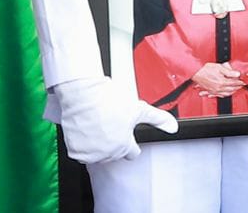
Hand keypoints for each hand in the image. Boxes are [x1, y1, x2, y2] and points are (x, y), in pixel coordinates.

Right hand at [52, 76, 177, 164]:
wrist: (83, 94)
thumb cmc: (109, 100)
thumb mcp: (139, 109)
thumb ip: (158, 119)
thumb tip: (172, 127)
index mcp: (124, 146)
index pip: (132, 152)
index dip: (130, 141)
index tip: (124, 132)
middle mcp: (107, 153)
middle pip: (113, 153)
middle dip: (113, 140)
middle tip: (109, 122)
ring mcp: (91, 153)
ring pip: (97, 154)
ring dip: (97, 143)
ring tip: (98, 124)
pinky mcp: (75, 151)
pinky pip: (79, 152)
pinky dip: (81, 143)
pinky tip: (86, 128)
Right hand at [191, 63, 244, 97]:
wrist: (196, 72)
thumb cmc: (205, 69)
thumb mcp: (219, 67)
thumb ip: (229, 72)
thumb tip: (237, 74)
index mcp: (222, 82)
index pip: (234, 83)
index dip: (240, 82)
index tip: (243, 81)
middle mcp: (219, 88)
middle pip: (231, 89)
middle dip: (237, 87)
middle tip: (241, 86)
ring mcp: (214, 90)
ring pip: (226, 93)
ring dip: (232, 92)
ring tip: (235, 90)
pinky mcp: (210, 91)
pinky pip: (219, 95)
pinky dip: (224, 95)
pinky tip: (225, 94)